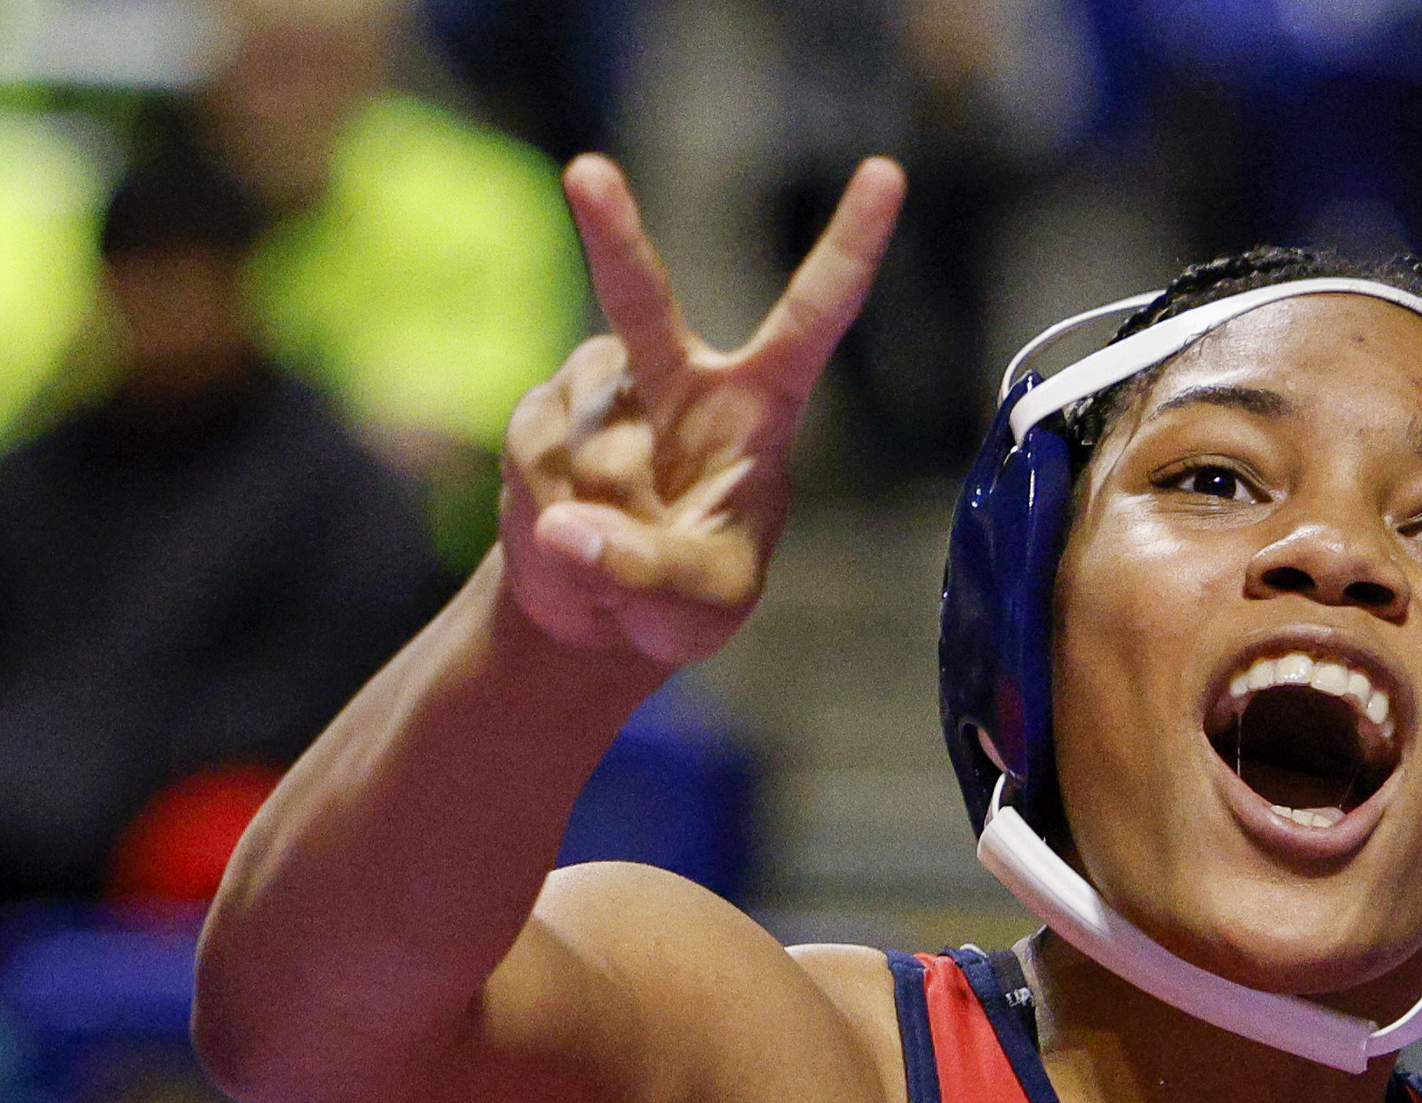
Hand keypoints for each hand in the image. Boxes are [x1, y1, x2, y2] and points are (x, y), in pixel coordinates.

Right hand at [501, 153, 904, 669]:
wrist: (603, 612)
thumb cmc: (686, 602)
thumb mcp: (701, 606)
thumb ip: (650, 572)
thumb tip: (564, 530)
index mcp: (760, 404)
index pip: (813, 317)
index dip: (850, 246)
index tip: (888, 172)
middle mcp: (679, 376)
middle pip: (641, 298)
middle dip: (611, 232)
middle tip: (588, 173)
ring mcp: (604, 390)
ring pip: (585, 444)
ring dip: (592, 513)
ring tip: (614, 553)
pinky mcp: (540, 415)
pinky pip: (534, 467)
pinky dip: (547, 520)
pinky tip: (566, 537)